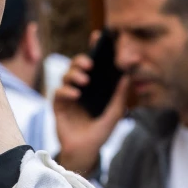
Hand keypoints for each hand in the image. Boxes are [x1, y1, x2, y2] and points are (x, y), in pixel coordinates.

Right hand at [54, 37, 129, 175]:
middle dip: (81, 61)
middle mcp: (81, 88)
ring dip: (74, 74)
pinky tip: (76, 95)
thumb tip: (128, 76)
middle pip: (77, 66)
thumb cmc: (101, 133)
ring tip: (84, 81)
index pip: (94, 64)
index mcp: (95, 87)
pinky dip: (67, 90)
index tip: (98, 36)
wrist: (86, 151)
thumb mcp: (115, 114)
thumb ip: (120, 96)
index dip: (95, 49)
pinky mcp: (59, 106)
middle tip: (90, 65)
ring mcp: (69, 96)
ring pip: (66, 75)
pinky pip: (59, 92)